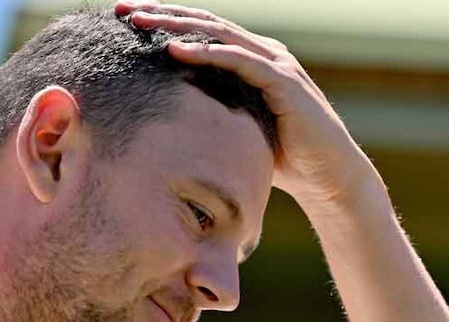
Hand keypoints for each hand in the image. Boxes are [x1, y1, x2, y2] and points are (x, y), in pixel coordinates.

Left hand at [114, 1, 380, 207]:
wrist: (327, 177)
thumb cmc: (281, 157)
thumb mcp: (236, 129)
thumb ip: (210, 113)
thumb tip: (166, 122)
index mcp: (250, 59)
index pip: (200, 32)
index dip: (164, 21)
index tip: (123, 18)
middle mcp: (263, 52)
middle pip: (204, 23)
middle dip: (161, 13)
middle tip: (121, 9)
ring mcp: (276, 63)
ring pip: (218, 34)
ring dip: (177, 27)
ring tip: (141, 23)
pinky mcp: (284, 82)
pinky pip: (240, 61)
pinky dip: (207, 54)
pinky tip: (176, 52)